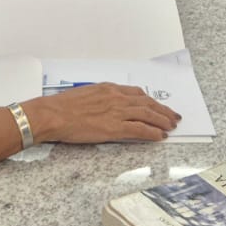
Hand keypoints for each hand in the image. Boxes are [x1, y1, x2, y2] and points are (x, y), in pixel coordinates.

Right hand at [26, 83, 179, 143]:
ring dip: (162, 121)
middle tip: (173, 116)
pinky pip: (140, 129)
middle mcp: (116, 98)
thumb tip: (106, 107)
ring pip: (147, 115)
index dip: (150, 101)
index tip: (157, 105)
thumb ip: (100, 99)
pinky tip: (159, 136)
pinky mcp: (114, 128)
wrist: (53, 114)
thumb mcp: (85, 95)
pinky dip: (152, 132)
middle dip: (162, 110)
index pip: (136, 93)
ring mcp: (116, 112)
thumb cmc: (62, 106)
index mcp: (108, 89)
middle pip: (147, 103)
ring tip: (171, 126)